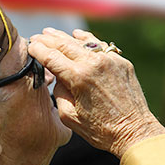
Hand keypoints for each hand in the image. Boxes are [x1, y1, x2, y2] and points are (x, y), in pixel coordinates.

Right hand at [29, 28, 164, 157]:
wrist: (134, 131)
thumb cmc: (100, 129)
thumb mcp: (69, 116)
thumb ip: (58, 92)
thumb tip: (58, 76)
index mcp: (78, 77)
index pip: (51, 57)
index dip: (38, 49)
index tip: (30, 45)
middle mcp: (94, 63)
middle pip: (64, 44)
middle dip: (48, 39)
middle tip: (37, 36)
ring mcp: (110, 60)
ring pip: (83, 42)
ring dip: (65, 36)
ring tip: (52, 32)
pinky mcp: (121, 62)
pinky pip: (100, 46)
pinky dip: (87, 40)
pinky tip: (78, 36)